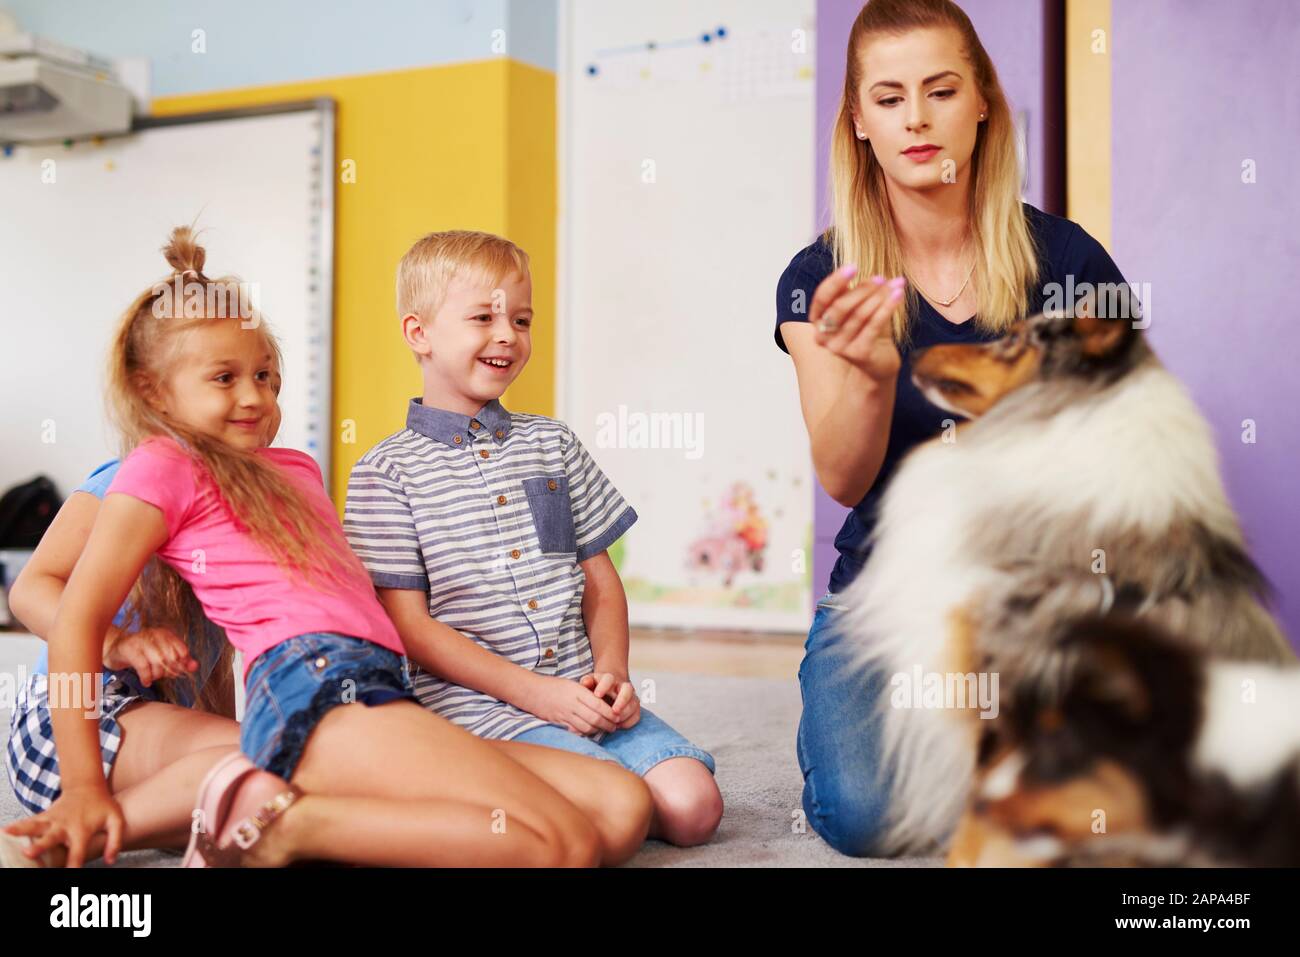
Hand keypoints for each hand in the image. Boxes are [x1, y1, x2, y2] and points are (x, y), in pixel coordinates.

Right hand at [3, 784, 124, 866]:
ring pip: (35, 825)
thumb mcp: (116, 820)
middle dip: (40, 846)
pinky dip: (18, 825)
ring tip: (7, 832)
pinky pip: (30, 820)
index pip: (78, 851)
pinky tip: (5, 830)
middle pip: (51, 837)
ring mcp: (53, 819)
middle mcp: (65, 826)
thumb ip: (115, 840)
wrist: (88, 786)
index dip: (74, 864)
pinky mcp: (45, 815)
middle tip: (28, 852)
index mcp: (82, 830)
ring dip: (22, 830)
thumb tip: (111, 860)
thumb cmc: (103, 807)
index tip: (69, 874)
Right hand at [103, 627, 197, 685]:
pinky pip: (143, 665)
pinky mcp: (129, 648)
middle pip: (171, 658)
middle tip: (163, 676)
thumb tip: (195, 666)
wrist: (115, 649)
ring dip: (157, 675)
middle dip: (169, 672)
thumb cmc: (143, 654)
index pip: (182, 651)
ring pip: (158, 662)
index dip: (181, 666)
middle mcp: (155, 634)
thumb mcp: (163, 656)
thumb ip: (180, 661)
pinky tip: (146, 681)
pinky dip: (146, 677)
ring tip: (152, 678)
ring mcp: (141, 640)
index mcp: (166, 634)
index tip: (175, 672)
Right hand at [524, 675, 620, 735]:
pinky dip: (585, 733)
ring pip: (586, 727)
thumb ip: (587, 694)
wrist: (533, 691)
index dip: (610, 713)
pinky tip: (590, 731)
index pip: (598, 705)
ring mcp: (565, 714)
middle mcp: (572, 704)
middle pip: (594, 718)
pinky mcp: (559, 722)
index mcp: (577, 692)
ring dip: (598, 730)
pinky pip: (576, 731)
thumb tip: (603, 704)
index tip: (618, 716)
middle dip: (608, 724)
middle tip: (615, 726)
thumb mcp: (572, 684)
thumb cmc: (554, 686)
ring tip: (605, 729)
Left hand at [580, 671, 640, 729]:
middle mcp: (622, 686)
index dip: (604, 686)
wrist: (608, 689)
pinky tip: (619, 726)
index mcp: (609, 679)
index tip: (597, 695)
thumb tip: (585, 682)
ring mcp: (630, 697)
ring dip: (625, 713)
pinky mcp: (634, 707)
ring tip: (615, 722)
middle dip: (622, 701)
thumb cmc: (596, 688)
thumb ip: (587, 682)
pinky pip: (637, 714)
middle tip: (614, 711)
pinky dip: (629, 721)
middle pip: (628, 689)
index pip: (609, 679)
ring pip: (634, 703)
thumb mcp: (589, 683)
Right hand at [809, 265, 903, 382]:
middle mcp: (822, 336)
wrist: (879, 359)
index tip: (853, 267)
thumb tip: (870, 273)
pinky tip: (898, 295)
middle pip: (840, 306)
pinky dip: (887, 308)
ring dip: (880, 296)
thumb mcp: (857, 306)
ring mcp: (839, 348)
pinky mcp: (858, 354)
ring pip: (860, 315)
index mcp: (817, 320)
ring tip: (896, 284)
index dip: (836, 281)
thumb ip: (856, 291)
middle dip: (862, 289)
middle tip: (881, 278)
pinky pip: (873, 326)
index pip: (822, 297)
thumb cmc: (866, 329)